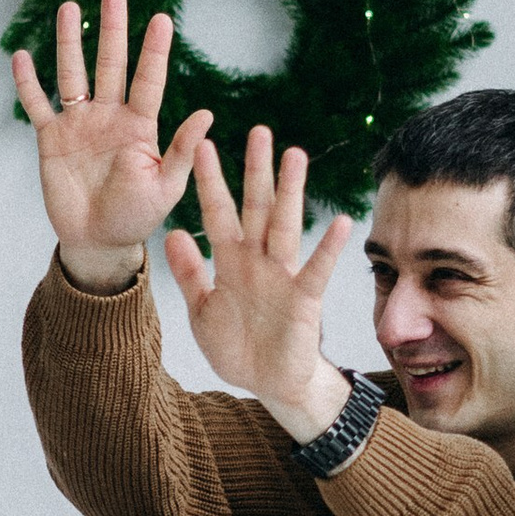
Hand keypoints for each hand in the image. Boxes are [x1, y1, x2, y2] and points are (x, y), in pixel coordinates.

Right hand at [11, 0, 211, 289]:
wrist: (99, 241)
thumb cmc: (137, 215)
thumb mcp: (167, 187)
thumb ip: (183, 150)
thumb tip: (207, 114)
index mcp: (141, 125)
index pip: (149, 79)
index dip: (154, 50)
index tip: (163, 18)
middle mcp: (110, 116)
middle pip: (110, 64)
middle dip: (113, 31)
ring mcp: (80, 124)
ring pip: (73, 75)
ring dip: (69, 42)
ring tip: (69, 7)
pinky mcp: (52, 139)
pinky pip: (38, 105)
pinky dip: (28, 84)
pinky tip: (21, 57)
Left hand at [162, 125, 353, 434]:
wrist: (269, 385)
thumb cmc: (238, 347)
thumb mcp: (201, 311)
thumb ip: (189, 273)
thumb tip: (173, 233)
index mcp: (230, 261)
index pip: (218, 212)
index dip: (209, 182)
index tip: (200, 146)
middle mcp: (258, 260)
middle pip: (257, 207)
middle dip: (256, 171)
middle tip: (259, 130)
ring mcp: (282, 276)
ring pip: (286, 226)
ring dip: (290, 192)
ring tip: (295, 155)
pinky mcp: (304, 299)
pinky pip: (317, 270)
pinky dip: (329, 248)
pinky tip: (341, 222)